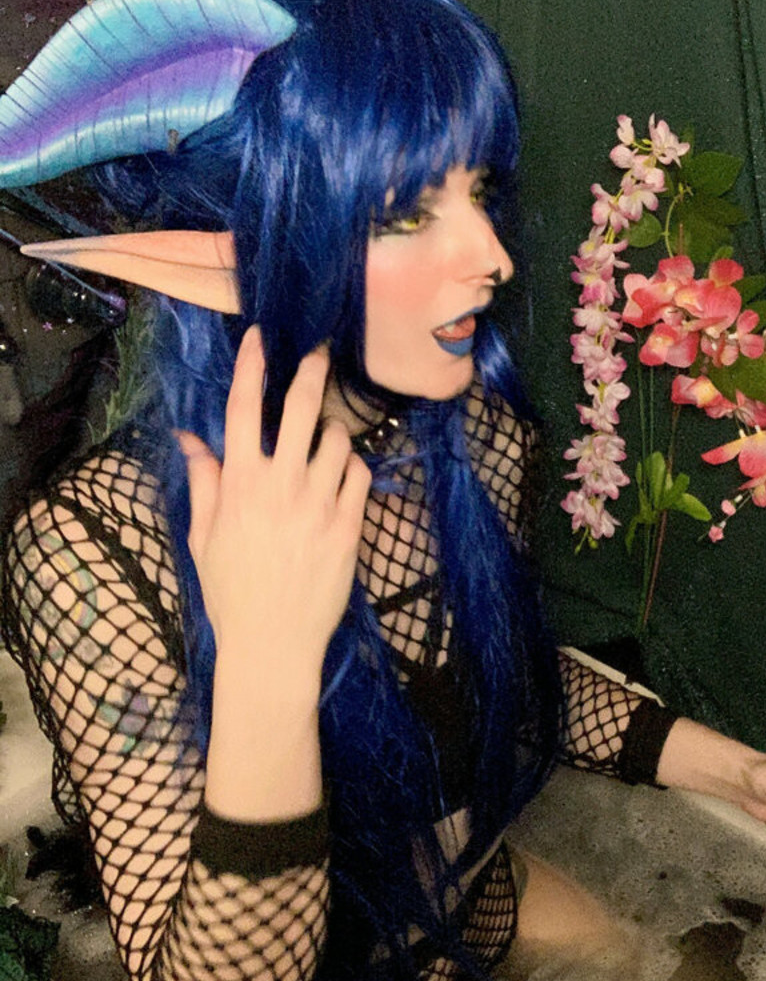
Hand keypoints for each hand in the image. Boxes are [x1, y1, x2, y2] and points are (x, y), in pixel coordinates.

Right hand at [175, 326, 369, 678]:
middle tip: (319, 353)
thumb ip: (204, 482)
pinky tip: (343, 477)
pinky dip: (353, 466)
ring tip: (324, 444)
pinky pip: (360, 474)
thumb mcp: (204, 537)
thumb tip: (190, 440)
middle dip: (311, 372)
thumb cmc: (232, 592)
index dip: (250, 366)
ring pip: (337, 439)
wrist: (273, 643)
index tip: (258, 337)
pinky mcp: (349, 526)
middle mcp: (281, 485)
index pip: (241, 410)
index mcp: (239, 485)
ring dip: (332, 431)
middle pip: (300, 409)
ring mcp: (319, 504)